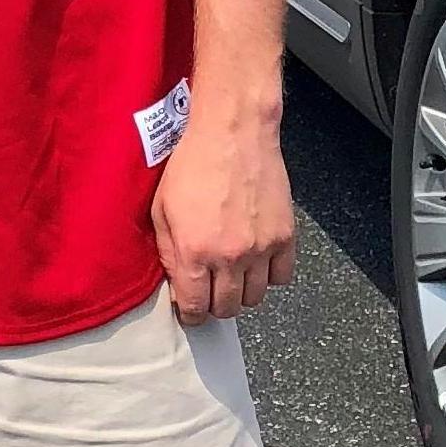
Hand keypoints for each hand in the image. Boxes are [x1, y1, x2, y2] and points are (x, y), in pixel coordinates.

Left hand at [149, 100, 296, 323]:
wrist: (232, 132)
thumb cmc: (191, 163)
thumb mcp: (161, 209)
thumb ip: (168, 253)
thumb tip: (177, 283)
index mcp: (194, 252)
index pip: (196, 308)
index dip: (191, 314)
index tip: (191, 310)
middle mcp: (230, 257)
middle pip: (227, 308)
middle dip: (215, 304)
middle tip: (209, 290)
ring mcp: (261, 248)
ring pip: (255, 298)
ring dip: (241, 292)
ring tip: (232, 274)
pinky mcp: (284, 236)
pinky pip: (282, 277)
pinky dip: (269, 275)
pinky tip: (256, 260)